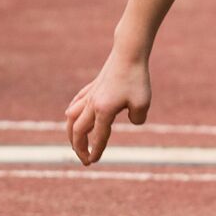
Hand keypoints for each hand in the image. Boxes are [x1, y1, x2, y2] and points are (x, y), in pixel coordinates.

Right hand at [64, 50, 150, 165]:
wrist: (129, 54)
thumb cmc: (137, 78)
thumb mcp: (143, 103)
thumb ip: (138, 118)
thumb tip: (132, 121)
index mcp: (104, 111)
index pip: (98, 137)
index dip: (95, 151)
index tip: (93, 162)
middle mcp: (92, 105)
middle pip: (78, 131)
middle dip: (79, 147)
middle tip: (84, 160)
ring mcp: (90, 95)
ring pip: (72, 118)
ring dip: (71, 133)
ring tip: (74, 143)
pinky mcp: (92, 87)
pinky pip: (77, 103)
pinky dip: (72, 113)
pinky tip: (71, 116)